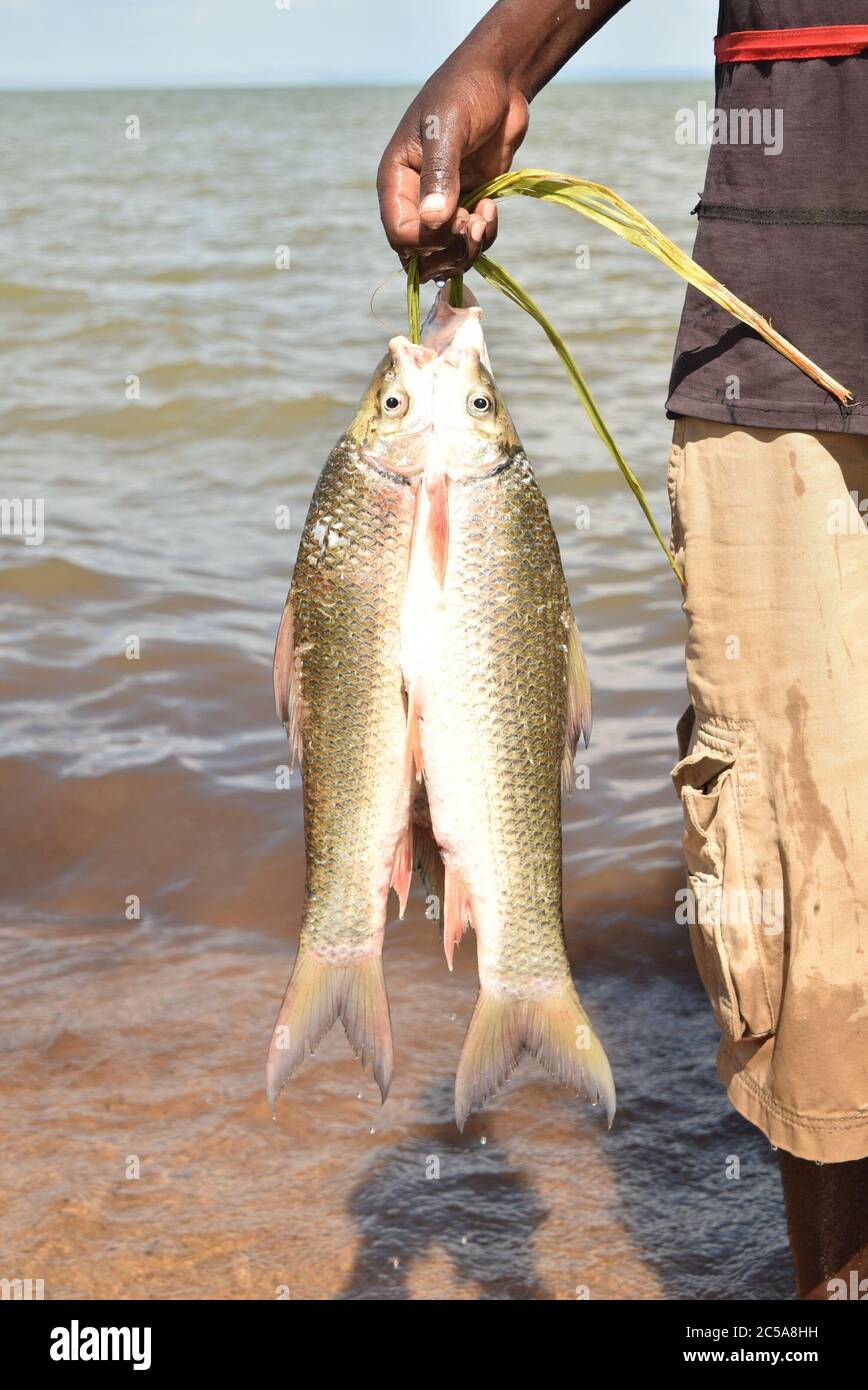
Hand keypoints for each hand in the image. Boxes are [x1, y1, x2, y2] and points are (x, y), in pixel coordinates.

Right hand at [377, 61, 528, 282]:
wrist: (499, 80)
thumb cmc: (465, 91)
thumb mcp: (447, 126)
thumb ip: (439, 173)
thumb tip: (433, 220)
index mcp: (396, 180)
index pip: (400, 235)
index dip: (428, 240)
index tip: (458, 220)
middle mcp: (413, 199)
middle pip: (419, 255)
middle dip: (449, 252)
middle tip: (474, 227)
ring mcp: (442, 206)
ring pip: (446, 256)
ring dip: (468, 249)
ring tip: (486, 216)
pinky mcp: (467, 206)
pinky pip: (470, 242)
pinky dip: (484, 236)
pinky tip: (492, 207)